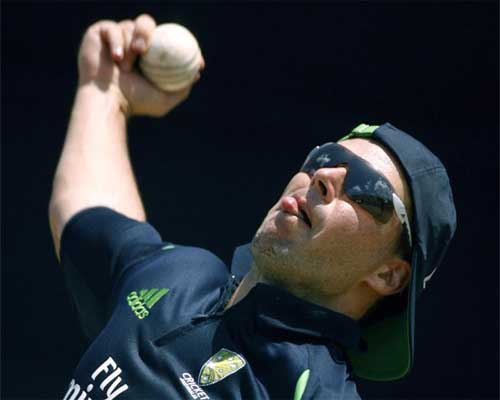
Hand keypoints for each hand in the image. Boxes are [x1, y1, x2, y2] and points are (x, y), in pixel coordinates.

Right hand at [77, 14, 204, 116]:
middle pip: (147, 24)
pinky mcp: (100, 32)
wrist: (106, 102)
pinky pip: (111, 28)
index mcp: (149, 54)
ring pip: (129, 26)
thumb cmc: (135, 103)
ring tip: (125, 67)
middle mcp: (133, 42)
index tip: (184, 51)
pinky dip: (115, 42)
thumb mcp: (164, 100)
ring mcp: (117, 36)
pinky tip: (116, 59)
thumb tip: (196, 73)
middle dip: (148, 32)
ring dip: (128, 46)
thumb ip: (181, 88)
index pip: (164, 38)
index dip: (177, 39)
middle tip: (144, 50)